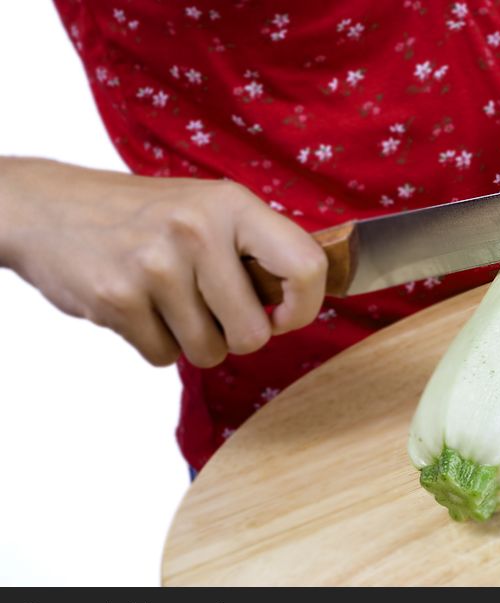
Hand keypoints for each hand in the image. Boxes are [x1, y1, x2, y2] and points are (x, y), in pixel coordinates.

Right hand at [0, 158, 326, 366]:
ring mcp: (156, 267)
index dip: (304, 306)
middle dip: (235, 336)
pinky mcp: (118, 300)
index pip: (305, 266)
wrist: (49, 209)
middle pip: (253, 335)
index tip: (284, 315)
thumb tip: (305, 298)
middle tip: (211, 308)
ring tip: (169, 300)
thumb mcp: (209, 208)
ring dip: (192, 340)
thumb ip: (257, 248)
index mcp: (232, 205)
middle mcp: (198, 232)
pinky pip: (163, 357)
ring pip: (208, 354)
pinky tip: (139, 305)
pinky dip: (155, 343)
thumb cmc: (145, 216)